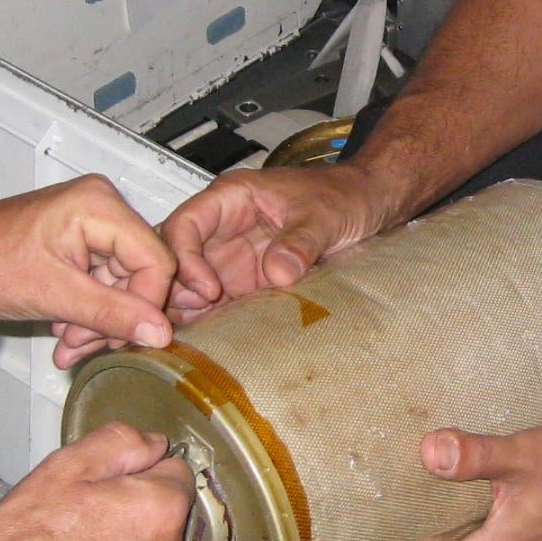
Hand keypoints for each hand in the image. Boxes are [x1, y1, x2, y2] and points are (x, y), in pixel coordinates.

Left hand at [0, 175, 176, 367]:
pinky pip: (101, 281)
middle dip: (115, 317)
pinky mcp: (79, 240)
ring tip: (69, 343)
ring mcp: (91, 223)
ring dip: (99, 320)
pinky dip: (87, 310)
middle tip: (85, 345)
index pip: (155, 260)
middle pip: (139, 273)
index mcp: (99, 205)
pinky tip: (65, 328)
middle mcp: (102, 206)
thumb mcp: (55, 296)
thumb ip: (112, 314)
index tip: (128, 337)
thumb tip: (159, 332)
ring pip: (121, 283)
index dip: (146, 304)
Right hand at [159, 167, 395, 320]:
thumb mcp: (325, 214)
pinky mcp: (244, 284)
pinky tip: (205, 344)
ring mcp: (230, 258)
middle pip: (176, 257)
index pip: (185, 224)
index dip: (184, 258)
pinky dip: (206, 322)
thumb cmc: (344, 196)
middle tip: (188, 321)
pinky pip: (214, 304)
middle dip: (173, 289)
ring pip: (187, 284)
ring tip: (191, 339)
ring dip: (185, 310)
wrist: (368, 208)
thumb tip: (278, 273)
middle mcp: (222, 228)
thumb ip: (300, 241)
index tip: (207, 289)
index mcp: (232, 198)